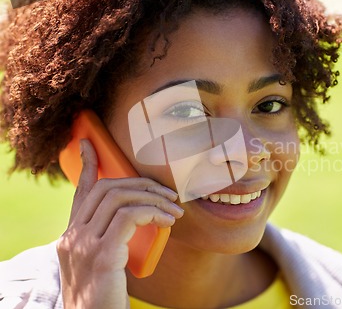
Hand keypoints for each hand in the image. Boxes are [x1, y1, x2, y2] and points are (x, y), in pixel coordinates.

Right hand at [57, 139, 182, 308]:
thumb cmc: (105, 299)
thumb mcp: (103, 265)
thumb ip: (110, 241)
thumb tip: (137, 221)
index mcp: (71, 237)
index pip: (79, 193)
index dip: (85, 165)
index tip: (89, 143)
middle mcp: (72, 237)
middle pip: (105, 189)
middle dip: (141, 184)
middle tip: (169, 194)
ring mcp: (82, 245)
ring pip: (119, 198)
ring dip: (154, 198)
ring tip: (176, 210)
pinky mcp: (100, 256)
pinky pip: (129, 217)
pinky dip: (153, 213)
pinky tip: (169, 222)